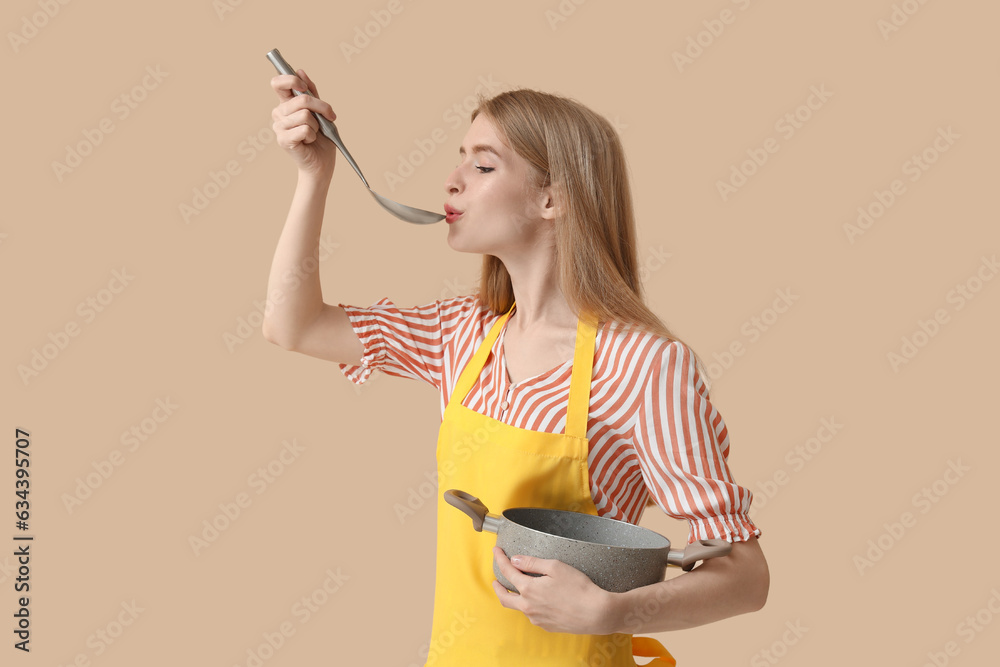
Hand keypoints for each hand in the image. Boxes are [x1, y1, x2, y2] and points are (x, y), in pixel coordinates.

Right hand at [270, 69, 337, 179]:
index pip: (278, 83)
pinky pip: (304, 129)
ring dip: (317, 125)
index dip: (291, 80)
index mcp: (286, 104)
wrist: (323, 163)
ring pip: (305, 115)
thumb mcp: (321, 111)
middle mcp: (279, 113)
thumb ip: (312, 92)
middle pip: (302, 99)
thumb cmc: (322, 138)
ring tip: (314, 134)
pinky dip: (312, 136)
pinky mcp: (283, 140)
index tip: (304, 86)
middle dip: (322, 107)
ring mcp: (279, 127)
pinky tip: (309, 142)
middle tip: (328, 117)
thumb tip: (300, 71)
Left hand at [491, 546, 615, 634]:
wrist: (596, 613)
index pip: (507, 571)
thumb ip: (532, 563)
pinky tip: (537, 600)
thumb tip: (515, 560)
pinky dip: (529, 605)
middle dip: (497, 587)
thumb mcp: (555, 567)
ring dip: (515, 597)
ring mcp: (537, 618)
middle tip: (496, 580)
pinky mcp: (546, 626)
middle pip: (504, 597)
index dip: (500, 559)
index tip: (496, 551)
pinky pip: (532, 614)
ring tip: (518, 588)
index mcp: (529, 589)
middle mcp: (529, 606)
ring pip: (519, 607)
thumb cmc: (579, 588)